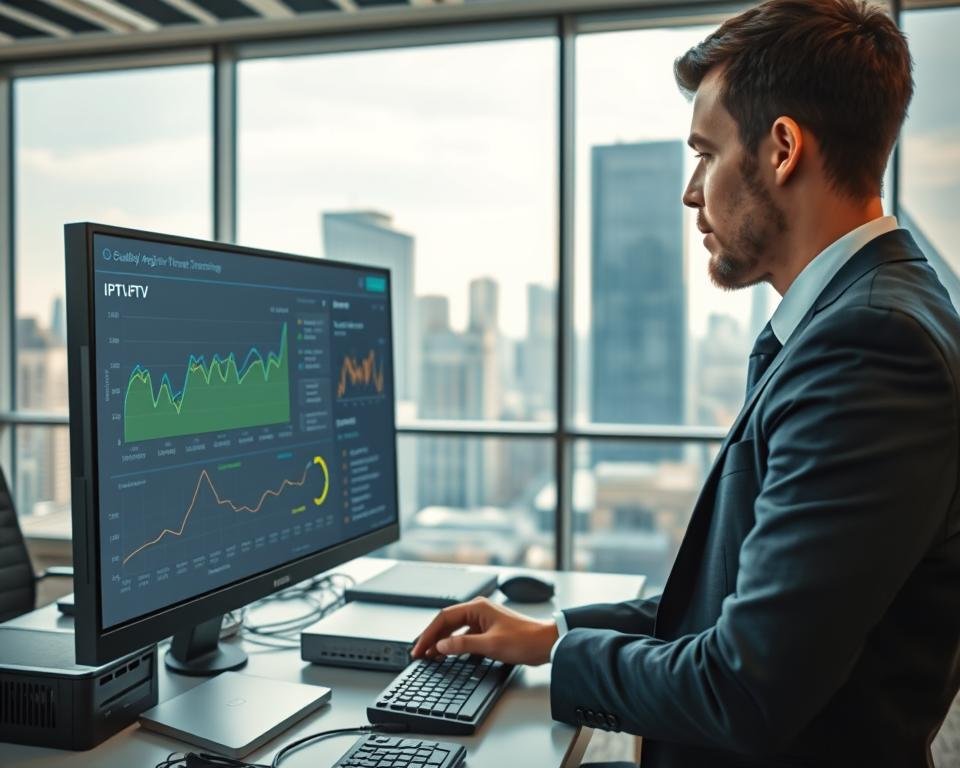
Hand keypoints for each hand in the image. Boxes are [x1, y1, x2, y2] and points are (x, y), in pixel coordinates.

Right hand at [411, 597, 558, 665]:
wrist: (546, 643)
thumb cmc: (524, 640)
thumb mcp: (490, 645)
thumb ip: (463, 644)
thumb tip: (441, 646)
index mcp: (477, 607)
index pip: (444, 618)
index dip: (429, 634)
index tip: (419, 648)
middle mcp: (479, 610)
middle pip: (447, 622)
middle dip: (432, 638)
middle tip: (419, 653)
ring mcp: (484, 619)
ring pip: (455, 629)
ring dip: (442, 641)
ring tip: (430, 655)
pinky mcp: (489, 629)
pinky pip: (465, 634)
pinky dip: (455, 644)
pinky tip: (449, 654)